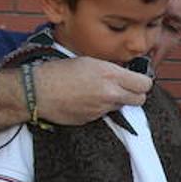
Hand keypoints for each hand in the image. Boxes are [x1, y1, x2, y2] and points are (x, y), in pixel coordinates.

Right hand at [33, 57, 151, 124]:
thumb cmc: (57, 72)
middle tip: (124, 89)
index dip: (142, 82)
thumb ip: (110, 70)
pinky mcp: (93, 120)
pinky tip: (85, 100)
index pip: (144, 84)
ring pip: (121, 107)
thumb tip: (124, 76)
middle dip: (135, 94)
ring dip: (115, 101)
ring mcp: (102, 109)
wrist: (36, 92)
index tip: (137, 81)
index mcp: (110, 74)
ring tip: (97, 92)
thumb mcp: (88, 62)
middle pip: (140, 99)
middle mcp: (110, 93)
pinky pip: (104, 114)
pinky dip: (99, 108)